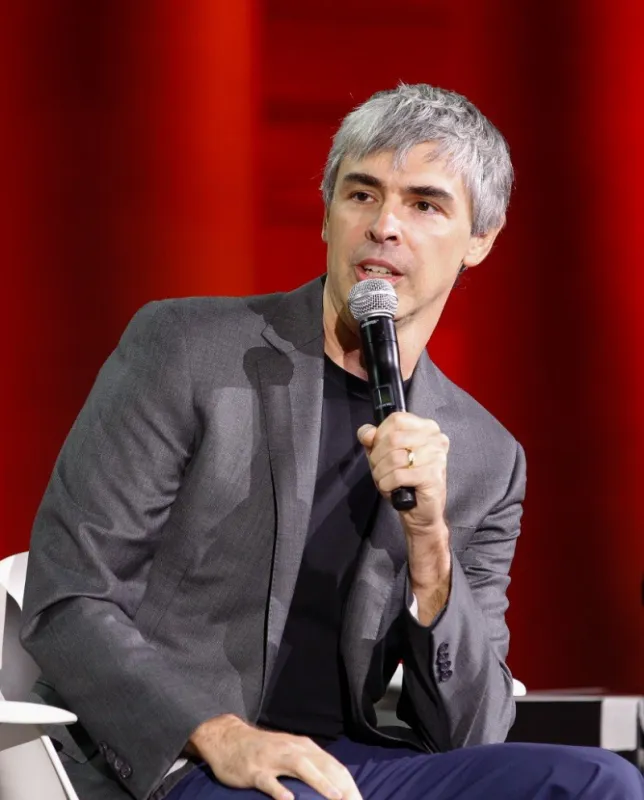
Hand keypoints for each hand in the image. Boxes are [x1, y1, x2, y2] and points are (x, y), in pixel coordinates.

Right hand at [189, 715, 362, 799]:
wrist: (228, 737)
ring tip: (336, 798)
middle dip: (342, 786)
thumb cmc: (262, 750)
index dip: (349, 784)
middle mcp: (292, 749)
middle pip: (323, 766)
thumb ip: (308, 766)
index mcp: (303, 747)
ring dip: (319, 782)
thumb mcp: (288, 753)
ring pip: (300, 767)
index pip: (333, 765)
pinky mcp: (254, 770)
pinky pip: (268, 780)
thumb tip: (332, 785)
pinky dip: (280, 789)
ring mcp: (273, 758)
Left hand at [357, 412, 448, 535]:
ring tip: (385, 480)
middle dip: (377, 457)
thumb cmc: (403, 480)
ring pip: (395, 457)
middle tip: (379, 470)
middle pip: (394, 438)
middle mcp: (435, 438)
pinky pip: (399, 475)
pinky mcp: (433, 475)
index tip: (377, 449)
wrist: (420, 510)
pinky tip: (392, 488)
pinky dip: (388, 484)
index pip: (396, 419)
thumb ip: (373, 439)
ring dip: (381, 473)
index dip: (380, 435)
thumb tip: (367, 433)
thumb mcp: (383, 455)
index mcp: (426, 427)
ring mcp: (436, 456)